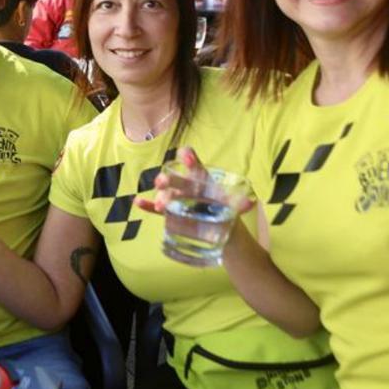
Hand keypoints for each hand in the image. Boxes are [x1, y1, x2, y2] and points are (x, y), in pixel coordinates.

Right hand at [134, 147, 254, 215]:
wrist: (222, 232)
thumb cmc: (226, 214)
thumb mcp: (232, 208)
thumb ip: (237, 204)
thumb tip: (250, 202)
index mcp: (202, 180)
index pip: (194, 165)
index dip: (189, 158)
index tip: (187, 156)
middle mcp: (187, 187)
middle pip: (176, 180)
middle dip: (169, 179)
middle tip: (162, 181)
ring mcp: (177, 199)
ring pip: (166, 194)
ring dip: (160, 195)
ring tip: (160, 203)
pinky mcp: (171, 213)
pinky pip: (157, 208)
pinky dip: (148, 205)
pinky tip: (138, 202)